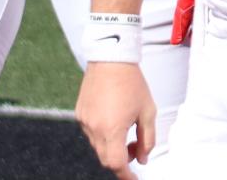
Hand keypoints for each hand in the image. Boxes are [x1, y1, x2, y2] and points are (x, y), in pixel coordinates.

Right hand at [75, 63, 154, 179]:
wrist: (111, 58)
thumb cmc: (132, 82)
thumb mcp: (148, 111)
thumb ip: (147, 139)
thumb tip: (143, 159)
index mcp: (112, 129)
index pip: (117, 164)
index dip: (126, 175)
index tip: (134, 178)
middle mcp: (95, 128)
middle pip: (106, 159)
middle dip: (121, 160)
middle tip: (135, 148)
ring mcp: (85, 120)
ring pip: (97, 147)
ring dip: (111, 147)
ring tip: (125, 129)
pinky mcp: (79, 113)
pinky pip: (90, 133)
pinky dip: (102, 135)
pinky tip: (112, 119)